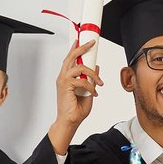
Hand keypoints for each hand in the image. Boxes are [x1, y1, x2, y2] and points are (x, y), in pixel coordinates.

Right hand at [47, 39, 102, 153]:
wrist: (70, 121)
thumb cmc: (76, 110)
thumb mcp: (89, 91)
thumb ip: (91, 80)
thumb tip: (97, 68)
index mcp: (66, 77)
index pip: (70, 59)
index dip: (75, 49)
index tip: (81, 41)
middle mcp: (63, 77)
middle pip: (71, 57)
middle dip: (82, 48)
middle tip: (91, 43)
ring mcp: (63, 81)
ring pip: (78, 67)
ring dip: (92, 73)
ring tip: (99, 82)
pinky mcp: (66, 86)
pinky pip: (81, 80)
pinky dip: (90, 86)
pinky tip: (94, 93)